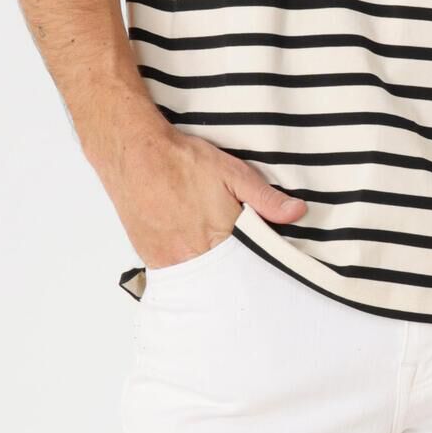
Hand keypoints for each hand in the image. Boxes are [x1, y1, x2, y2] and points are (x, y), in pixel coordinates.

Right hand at [112, 128, 308, 268]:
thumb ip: (265, 198)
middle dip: (233, 271)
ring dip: (208, 270)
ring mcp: (170, 259)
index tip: (261, 262)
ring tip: (210, 253)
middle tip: (234, 257)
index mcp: (221, 238)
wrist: (134, 155)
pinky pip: (174, 273)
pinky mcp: (151, 258)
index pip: (249, 265)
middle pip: (223, 276)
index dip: (256, 263)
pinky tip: (190, 253)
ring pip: (198, 277)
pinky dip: (185, 267)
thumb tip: (297, 213)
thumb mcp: (232, 173)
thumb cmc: (183, 162)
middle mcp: (195, 255)